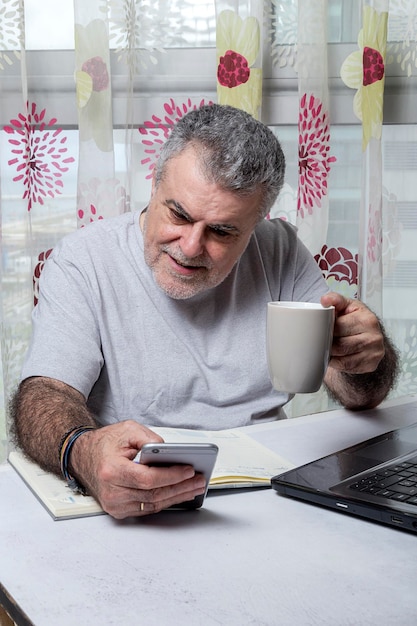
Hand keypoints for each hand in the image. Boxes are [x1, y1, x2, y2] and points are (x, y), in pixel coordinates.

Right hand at [69, 420, 206, 518]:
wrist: (82, 457)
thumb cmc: (105, 443)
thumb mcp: (128, 430)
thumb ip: (149, 439)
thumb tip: (170, 452)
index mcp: (112, 470)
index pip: (147, 478)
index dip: (171, 476)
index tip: (189, 470)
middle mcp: (111, 491)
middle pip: (153, 494)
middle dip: (180, 487)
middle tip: (199, 480)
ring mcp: (114, 504)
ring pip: (153, 504)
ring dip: (177, 496)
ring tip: (195, 487)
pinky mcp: (118, 511)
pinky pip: (147, 509)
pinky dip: (165, 502)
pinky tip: (178, 494)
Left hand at [321, 292, 384, 374]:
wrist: (370, 340)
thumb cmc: (355, 321)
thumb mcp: (347, 306)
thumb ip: (335, 300)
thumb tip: (325, 300)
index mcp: (367, 318)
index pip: (339, 326)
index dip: (326, 328)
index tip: (321, 327)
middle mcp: (374, 336)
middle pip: (339, 343)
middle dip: (327, 342)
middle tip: (320, 339)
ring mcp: (374, 352)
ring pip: (341, 355)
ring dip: (330, 352)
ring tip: (326, 346)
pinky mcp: (370, 364)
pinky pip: (346, 365)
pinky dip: (336, 362)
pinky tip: (334, 355)